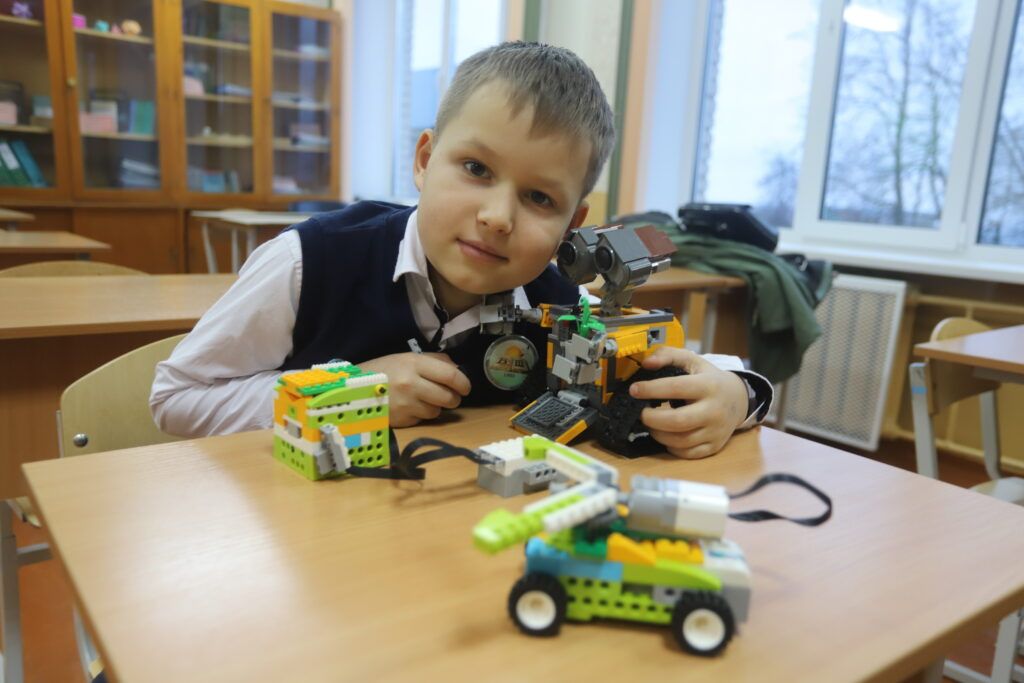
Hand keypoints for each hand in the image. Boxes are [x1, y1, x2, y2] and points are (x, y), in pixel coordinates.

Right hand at [359, 353, 470, 426]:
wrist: (352, 389)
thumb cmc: (383, 370)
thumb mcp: (406, 358)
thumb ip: (434, 361)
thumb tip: (457, 370)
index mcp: (414, 364)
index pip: (450, 375)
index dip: (464, 383)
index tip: (466, 387)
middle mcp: (411, 384)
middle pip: (448, 398)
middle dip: (454, 399)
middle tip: (450, 397)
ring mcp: (405, 404)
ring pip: (437, 411)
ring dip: (436, 407)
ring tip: (424, 400)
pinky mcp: (401, 420)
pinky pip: (422, 420)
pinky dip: (421, 415)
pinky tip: (410, 407)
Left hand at [628, 347, 748, 458]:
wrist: (739, 400)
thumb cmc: (709, 379)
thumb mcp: (693, 361)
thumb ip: (668, 355)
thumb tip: (646, 363)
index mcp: (708, 386)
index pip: (676, 388)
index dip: (651, 389)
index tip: (634, 390)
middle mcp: (714, 410)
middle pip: (677, 421)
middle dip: (652, 419)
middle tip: (640, 413)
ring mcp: (715, 431)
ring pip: (680, 441)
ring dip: (658, 434)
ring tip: (651, 424)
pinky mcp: (714, 446)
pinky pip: (687, 454)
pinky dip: (670, 447)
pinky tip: (665, 435)